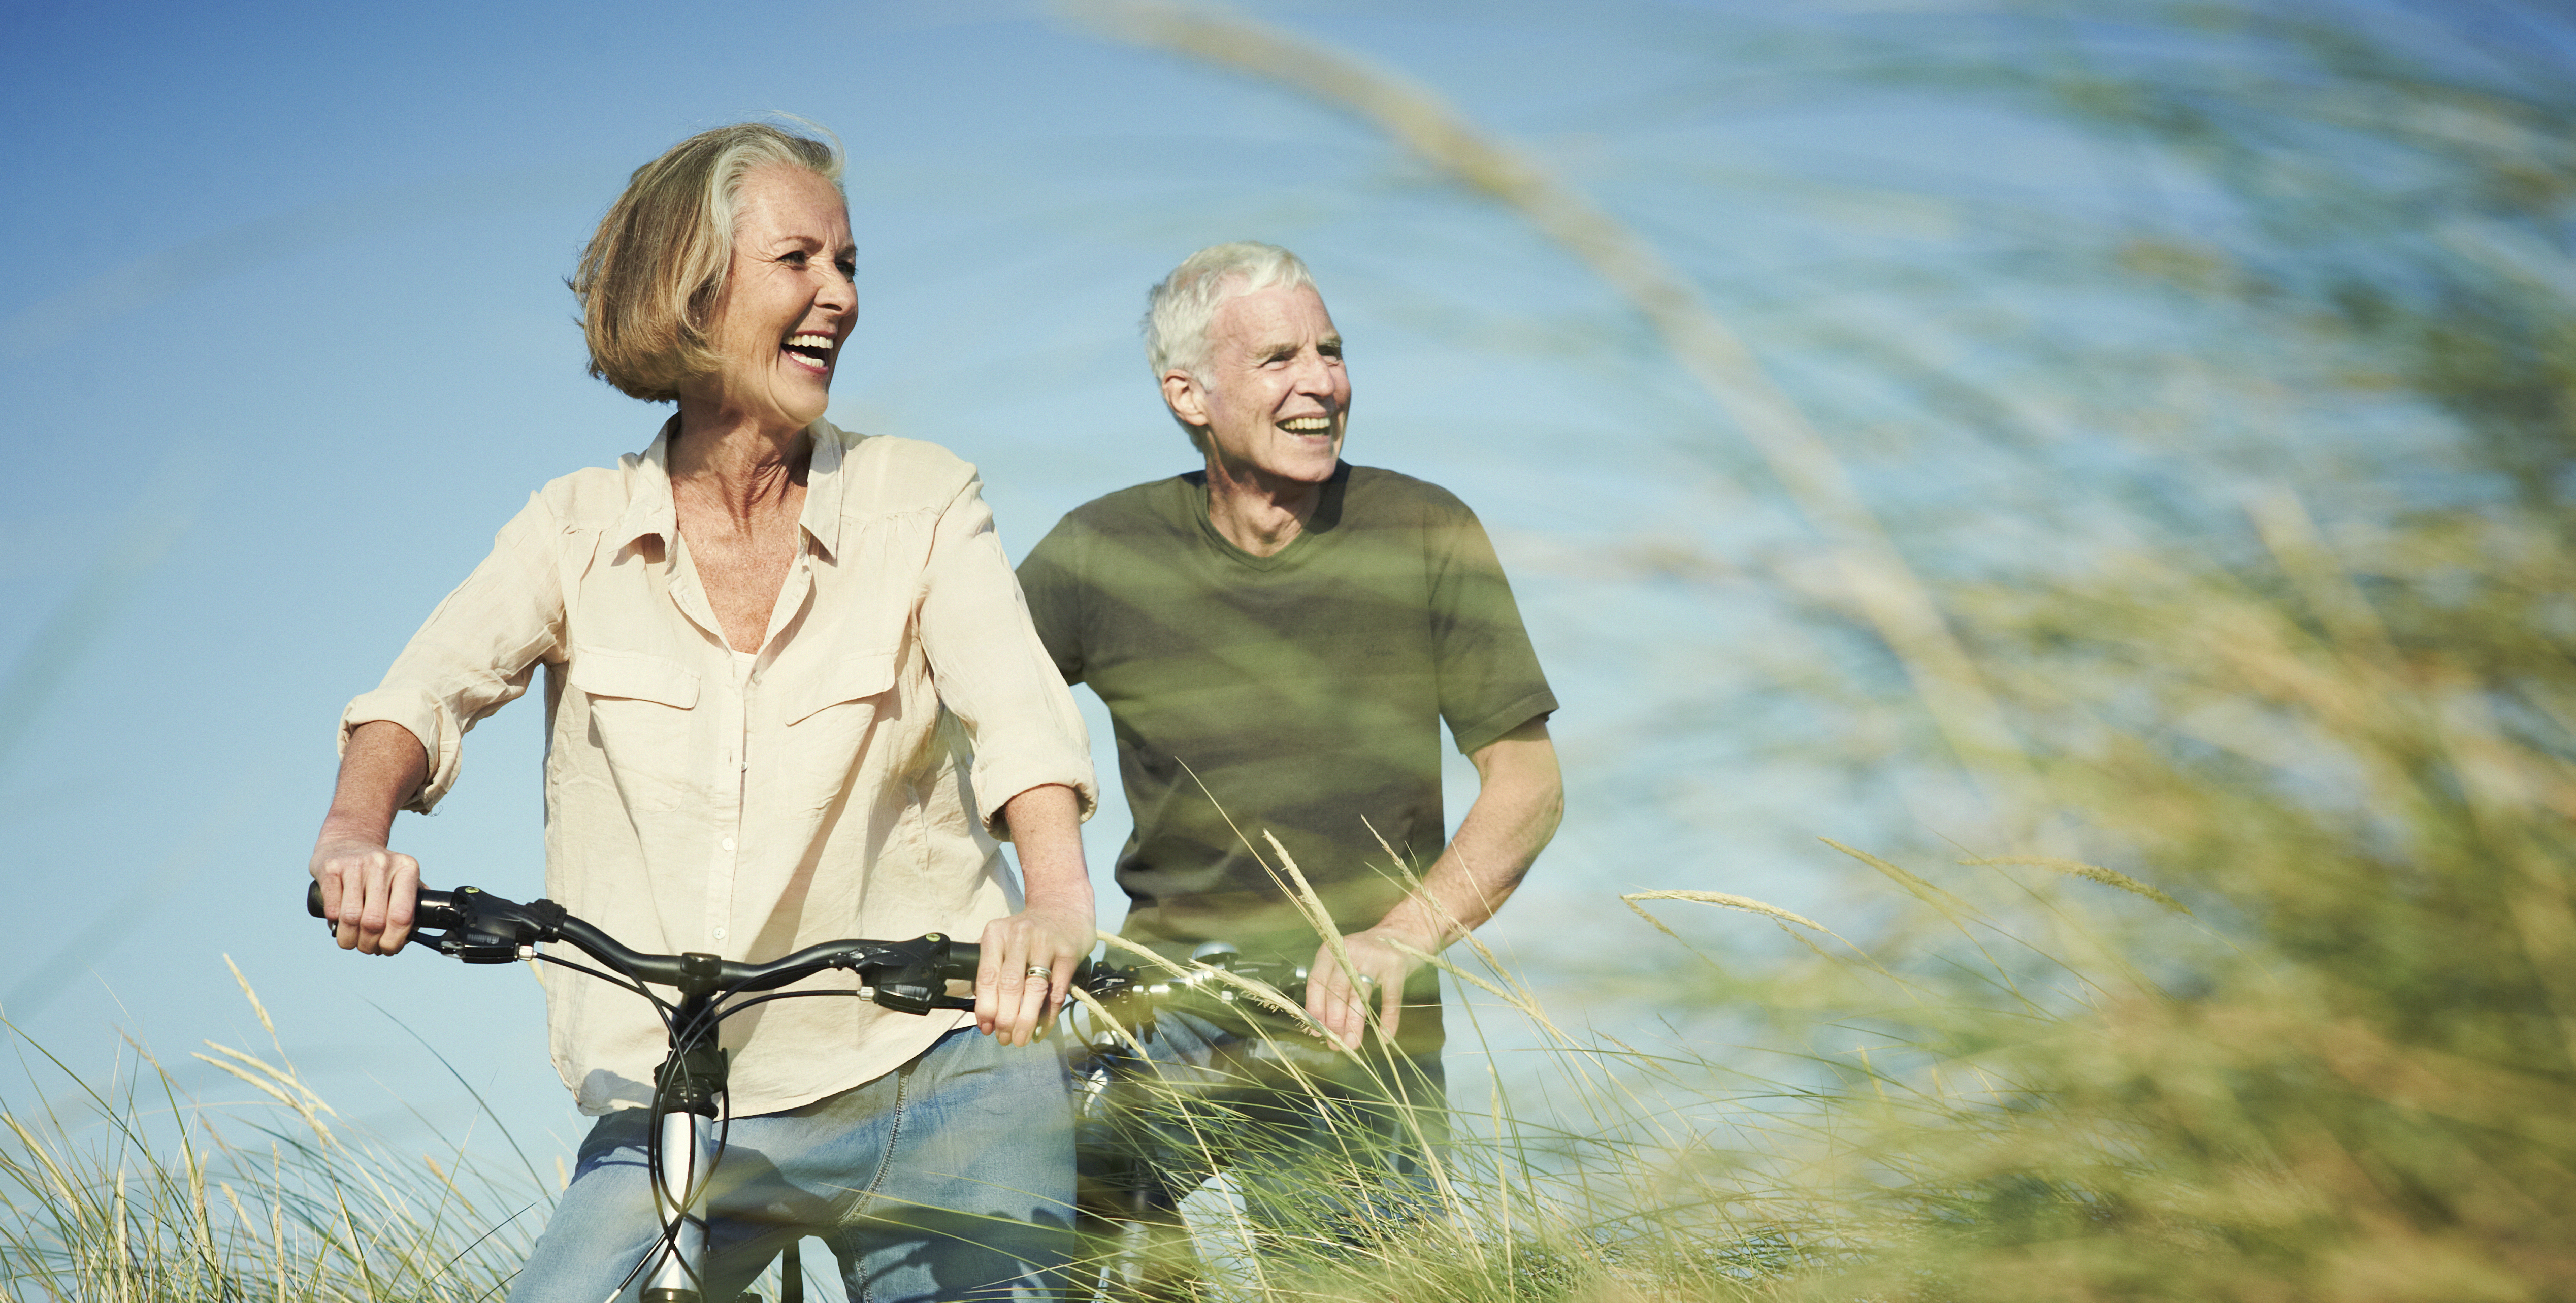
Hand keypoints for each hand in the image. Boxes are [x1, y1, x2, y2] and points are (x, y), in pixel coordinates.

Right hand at [310, 835, 420, 954]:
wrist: (349, 840)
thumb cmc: (379, 870)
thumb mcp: (403, 878)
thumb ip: (412, 903)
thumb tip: (412, 937)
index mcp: (407, 868)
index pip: (402, 916)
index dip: (394, 941)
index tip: (389, 949)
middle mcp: (382, 864)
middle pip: (374, 922)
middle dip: (370, 944)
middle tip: (368, 948)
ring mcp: (355, 864)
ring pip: (351, 918)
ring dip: (350, 939)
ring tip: (352, 942)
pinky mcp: (330, 869)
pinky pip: (332, 909)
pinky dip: (335, 925)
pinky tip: (339, 926)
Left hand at [975, 902, 1090, 1046]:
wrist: (1063, 909)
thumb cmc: (1028, 935)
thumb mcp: (1003, 942)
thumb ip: (992, 972)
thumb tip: (986, 1018)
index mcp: (996, 934)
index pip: (986, 977)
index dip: (985, 1007)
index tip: (986, 1029)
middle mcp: (1020, 935)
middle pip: (1010, 986)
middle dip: (1006, 1019)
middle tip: (1005, 1039)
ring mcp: (1046, 943)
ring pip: (1034, 990)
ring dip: (1026, 1020)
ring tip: (1022, 1039)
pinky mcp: (1068, 952)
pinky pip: (1057, 990)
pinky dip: (1049, 1014)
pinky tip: (1043, 1028)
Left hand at [1306, 928, 1426, 1049]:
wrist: (1402, 933)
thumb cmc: (1367, 954)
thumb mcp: (1344, 962)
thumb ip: (1331, 987)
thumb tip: (1318, 1025)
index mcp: (1332, 951)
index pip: (1317, 981)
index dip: (1315, 1008)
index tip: (1316, 1031)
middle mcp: (1350, 952)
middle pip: (1337, 991)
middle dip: (1335, 1021)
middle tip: (1336, 1044)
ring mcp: (1374, 958)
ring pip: (1360, 996)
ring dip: (1355, 1023)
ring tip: (1352, 1044)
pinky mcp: (1396, 966)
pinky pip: (1390, 999)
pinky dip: (1388, 1020)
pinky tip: (1385, 1036)